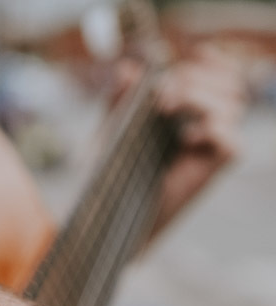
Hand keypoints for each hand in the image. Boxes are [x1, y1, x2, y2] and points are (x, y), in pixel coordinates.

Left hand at [112, 44, 244, 235]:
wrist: (107, 212)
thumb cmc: (108, 172)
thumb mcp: (109, 128)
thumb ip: (119, 98)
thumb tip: (129, 70)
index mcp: (189, 110)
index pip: (221, 73)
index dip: (211, 61)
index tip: (187, 57)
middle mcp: (205, 127)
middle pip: (231, 84)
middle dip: (195, 78)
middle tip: (161, 96)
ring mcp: (210, 150)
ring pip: (233, 107)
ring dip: (199, 98)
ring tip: (164, 111)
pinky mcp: (211, 172)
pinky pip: (233, 144)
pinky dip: (212, 131)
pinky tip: (185, 138)